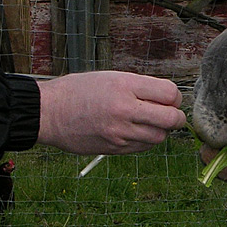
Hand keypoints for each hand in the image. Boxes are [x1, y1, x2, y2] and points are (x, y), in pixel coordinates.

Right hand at [36, 71, 185, 154]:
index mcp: (125, 86)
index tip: (168, 98)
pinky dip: (146, 140)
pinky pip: (144, 147)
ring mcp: (120, 132)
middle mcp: (125, 109)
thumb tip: (169, 98)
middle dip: (176, 117)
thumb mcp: (110, 78)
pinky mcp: (115, 148)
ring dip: (161, 130)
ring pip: (160, 136)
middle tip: (170, 114)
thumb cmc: (79, 91)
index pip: (170, 93)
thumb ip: (140, 87)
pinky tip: (136, 131)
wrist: (49, 113)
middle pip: (172, 118)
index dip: (174, 97)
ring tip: (150, 122)